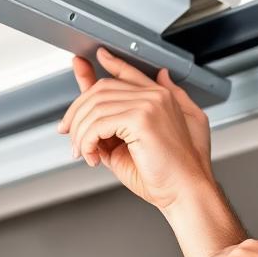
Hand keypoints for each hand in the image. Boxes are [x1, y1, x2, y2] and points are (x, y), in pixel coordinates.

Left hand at [57, 47, 212, 210]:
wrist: (187, 193)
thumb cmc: (172, 174)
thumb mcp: (146, 140)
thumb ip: (135, 116)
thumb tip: (114, 106)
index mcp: (162, 98)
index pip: (126, 73)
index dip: (102, 65)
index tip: (81, 63)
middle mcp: (157, 96)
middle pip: (100, 89)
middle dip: (76, 112)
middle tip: (70, 134)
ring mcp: (150, 105)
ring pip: (94, 107)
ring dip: (80, 133)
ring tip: (83, 152)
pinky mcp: (141, 120)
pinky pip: (98, 125)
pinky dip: (86, 142)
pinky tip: (92, 157)